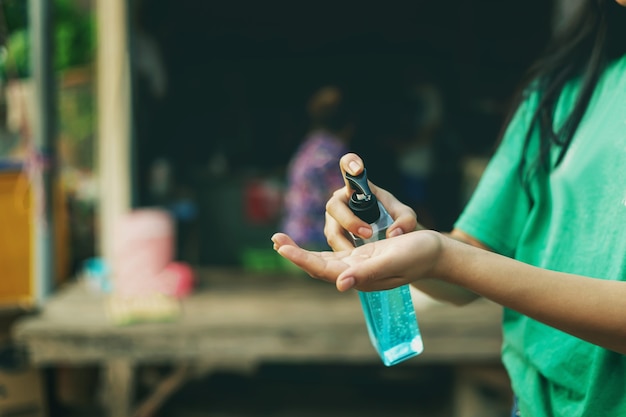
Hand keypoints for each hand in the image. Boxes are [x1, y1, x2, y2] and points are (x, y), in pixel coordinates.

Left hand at [272, 230, 442, 291]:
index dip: (300, 258)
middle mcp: (355, 273)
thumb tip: (338, 283)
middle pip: (317, 265)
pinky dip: (319, 250)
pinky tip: (309, 247)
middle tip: (275, 240)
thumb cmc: (416, 255)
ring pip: (324, 261)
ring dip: (303, 252)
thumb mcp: (391, 260)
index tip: (281, 246)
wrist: (435, 254)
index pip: (322, 268)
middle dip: (295, 254)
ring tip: (283, 242)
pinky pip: (335, 255)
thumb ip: (365, 272)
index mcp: (358, 275)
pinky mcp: (364, 257)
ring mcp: (358, 266)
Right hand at [325, 153, 420, 250]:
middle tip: (368, 234)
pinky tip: (356, 263)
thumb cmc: (396, 220)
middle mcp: (341, 200)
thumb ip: (406, 221)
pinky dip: (344, 253)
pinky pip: (333, 245)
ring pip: (332, 230)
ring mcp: (334, 219)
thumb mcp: (407, 218)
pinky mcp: (333, 237)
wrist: (391, 238)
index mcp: (357, 186)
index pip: (347, 165)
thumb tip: (393, 233)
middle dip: (350, 221)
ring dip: (345, 242)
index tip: (358, 168)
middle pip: (334, 206)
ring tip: (362, 254)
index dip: (349, 164)